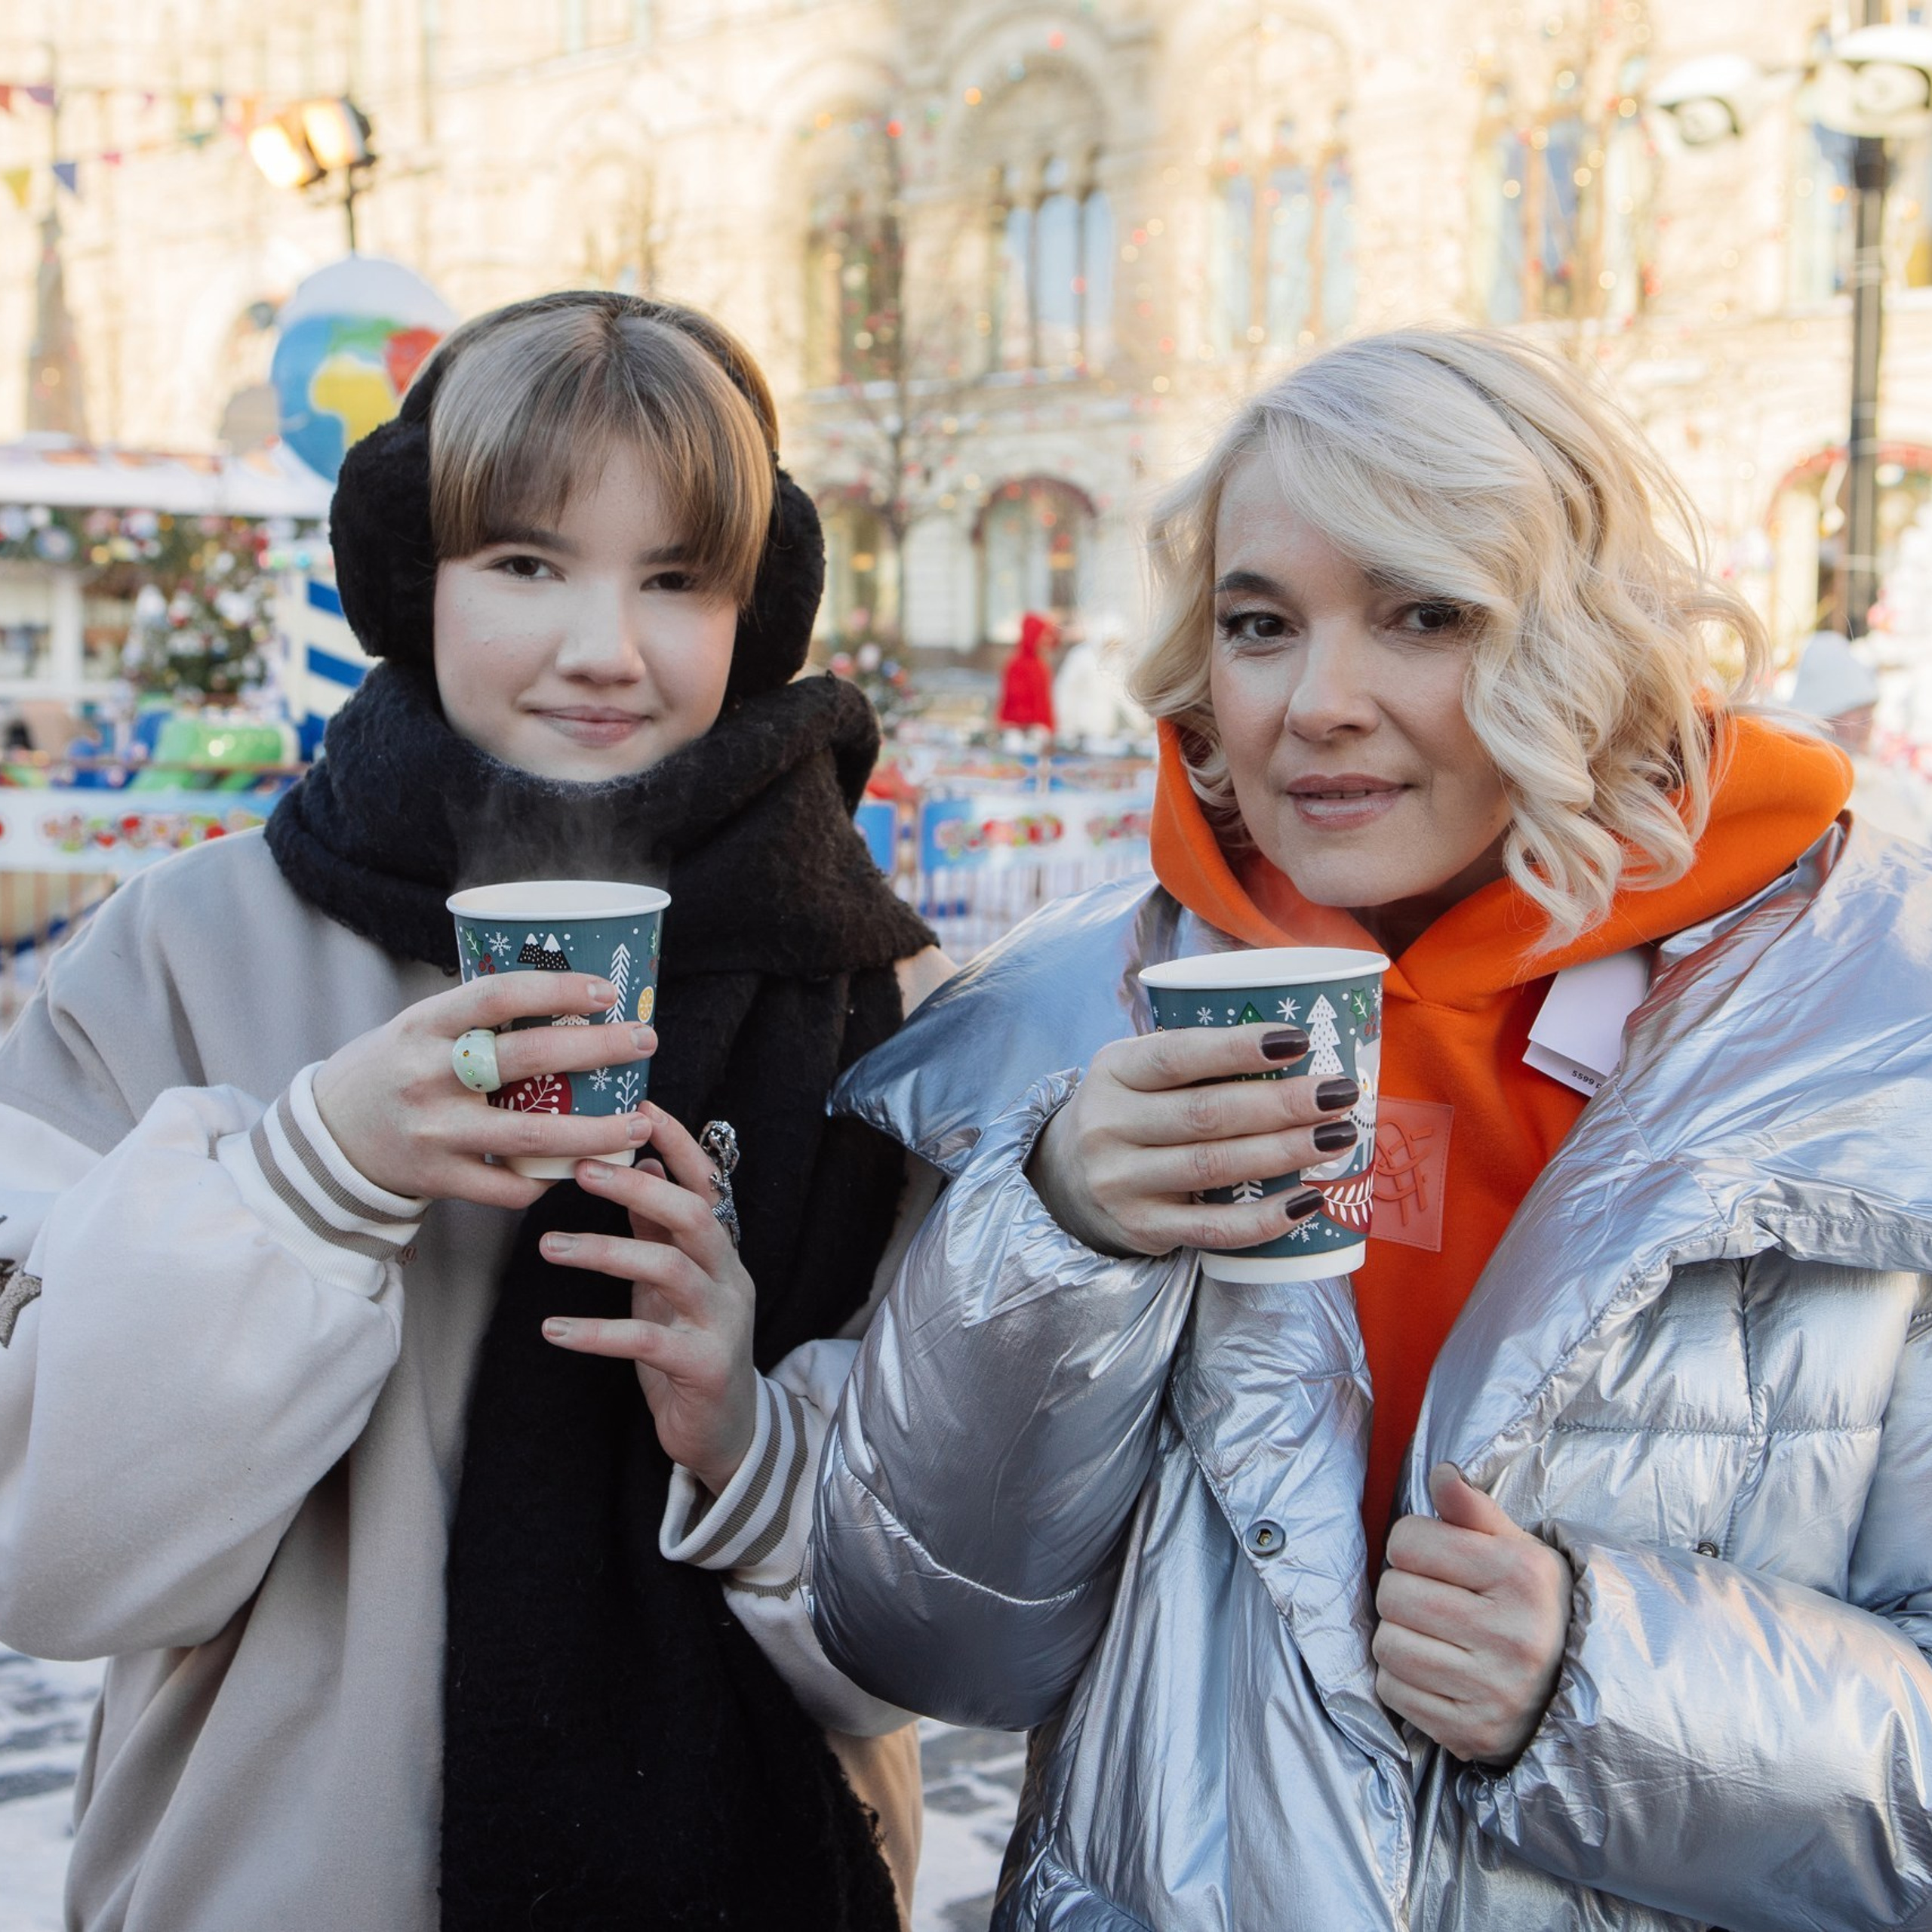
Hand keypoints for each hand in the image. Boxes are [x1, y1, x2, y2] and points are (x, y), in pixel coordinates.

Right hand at [312, 971, 656, 1208]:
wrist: (328, 1137)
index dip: (556, 989)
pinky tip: (580, 1168)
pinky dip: (549, 1178)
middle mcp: (428, 1075)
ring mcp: (433, 1131)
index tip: (606, 991)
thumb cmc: (394, 1069)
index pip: (497, 995)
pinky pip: (509, 1186)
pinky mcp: (437, 1179)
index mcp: (424, 1025)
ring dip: (596, 1131)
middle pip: (527, 1059)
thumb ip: (477, 1018)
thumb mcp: (420, 1028)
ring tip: (639, 1122)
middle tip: (645, 1041)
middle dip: (597, 1049)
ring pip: (532, 1134)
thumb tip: (568, 995)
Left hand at [535, 1104, 759, 1498]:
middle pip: (693, 1216)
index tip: (639, 1106)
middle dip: (638, 1186)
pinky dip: (597, 1332)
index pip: (706, 1183)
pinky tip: (554, 1329)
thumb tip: (642, 1162)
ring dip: (606, 1251)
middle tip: (582, 1168)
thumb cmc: (689, 1347)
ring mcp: (721, 1321)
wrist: (725, 1432)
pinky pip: (648, 1340)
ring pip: (670, 1269)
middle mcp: (729, 1278)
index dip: (677, 1142)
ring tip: (548, 1246)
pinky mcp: (704, 1367)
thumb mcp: (670, 1282)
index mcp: (720, 1251)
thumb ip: (658, 1228)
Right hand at [1025, 1022, 1359, 1257]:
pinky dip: (1265, 1218)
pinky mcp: (1143, 1229)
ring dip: (1284, 1153)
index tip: (1298, 1041)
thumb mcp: (1138, 1071)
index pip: (1177, 1055)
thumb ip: (1193, 1059)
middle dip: (1282, 1104)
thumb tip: (1296, 1050)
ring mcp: (1122, 1182)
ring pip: (1214, 1167)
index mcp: (1114, 1070)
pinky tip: (1307, 1200)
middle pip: (1207, 1113)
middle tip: (1338, 1095)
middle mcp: (1110, 1125)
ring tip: (1336, 1138)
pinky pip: (1213, 1228)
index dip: (1238, 1048)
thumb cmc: (1131, 1111)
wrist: (1067, 1178)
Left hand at [1373, 1463, 1573, 1765]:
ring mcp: (1493, 1691)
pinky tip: (1436, 1670)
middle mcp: (1512, 1635)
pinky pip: (1393, 1691)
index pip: (1408, 1540)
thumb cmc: (1535, 1606)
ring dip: (1398, 1635)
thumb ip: (1473, 1508)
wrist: (1578, 1687)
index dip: (1411, 1544)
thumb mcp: (1518, 1547)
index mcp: (1522, 1576)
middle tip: (1432, 1598)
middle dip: (1403, 1590)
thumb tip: (1439, 1473)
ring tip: (1433, 1634)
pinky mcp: (1472, 1733)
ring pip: (1387, 1644)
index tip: (1434, 1557)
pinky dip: (1401, 1678)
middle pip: (1392, 1593)